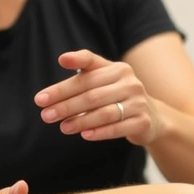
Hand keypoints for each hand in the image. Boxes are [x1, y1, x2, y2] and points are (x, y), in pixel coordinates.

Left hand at [35, 50, 163, 145]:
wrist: (152, 117)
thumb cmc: (118, 95)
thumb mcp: (105, 78)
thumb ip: (84, 68)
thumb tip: (62, 59)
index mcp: (118, 69)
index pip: (85, 76)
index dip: (62, 86)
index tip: (41, 97)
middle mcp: (130, 83)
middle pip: (92, 95)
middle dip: (66, 106)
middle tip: (46, 115)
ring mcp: (139, 102)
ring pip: (104, 112)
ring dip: (81, 121)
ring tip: (63, 127)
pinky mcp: (143, 122)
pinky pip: (118, 127)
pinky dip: (100, 132)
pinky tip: (84, 135)